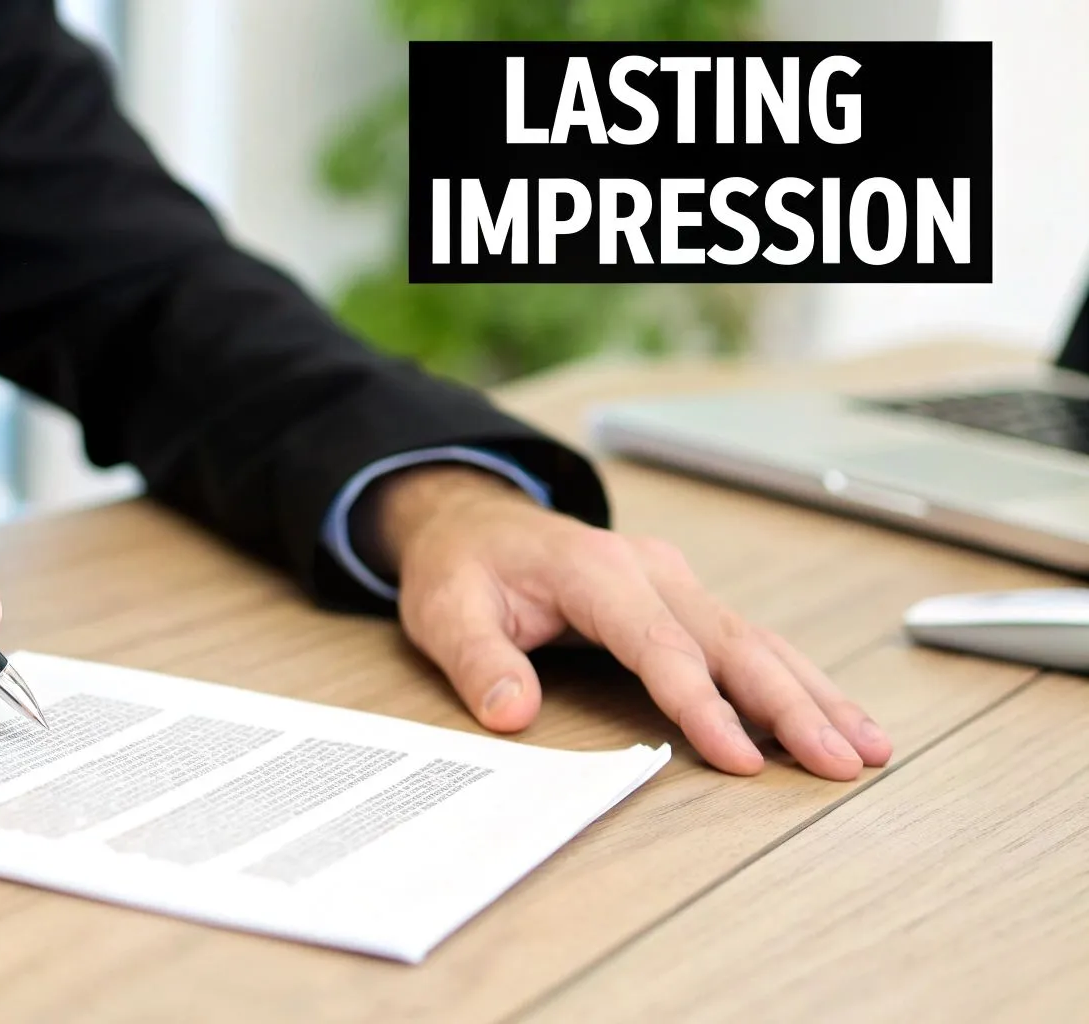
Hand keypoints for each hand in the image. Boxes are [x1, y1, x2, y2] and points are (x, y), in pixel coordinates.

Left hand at [371, 465, 892, 779]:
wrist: (471, 522)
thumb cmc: (462, 567)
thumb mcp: (445, 609)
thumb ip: (477, 660)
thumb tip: (510, 712)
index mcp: (593, 569)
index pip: (659, 643)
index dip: (701, 703)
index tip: (739, 758)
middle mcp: (648, 570)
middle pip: (730, 640)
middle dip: (792, 704)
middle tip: (841, 761)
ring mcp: (672, 582)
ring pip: (754, 640)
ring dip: (812, 694)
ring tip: (866, 747)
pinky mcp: (681, 601)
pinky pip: (745, 641)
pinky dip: (793, 681)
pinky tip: (833, 718)